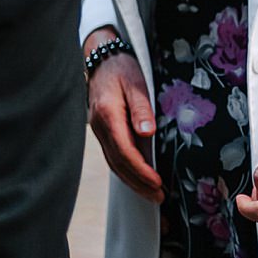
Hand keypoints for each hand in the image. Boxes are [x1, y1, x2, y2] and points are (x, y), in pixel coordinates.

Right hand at [84, 27, 162, 203]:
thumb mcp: (136, 83)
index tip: (158, 183)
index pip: (124, 151)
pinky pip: (112, 155)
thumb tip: (147, 132)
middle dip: (138, 183)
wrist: (101, 59)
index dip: (141, 170)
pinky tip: (138, 178)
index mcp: (108, 115)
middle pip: (117, 163)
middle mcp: (99, 126)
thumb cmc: (121, 69)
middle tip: (159, 197)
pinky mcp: (102, 131)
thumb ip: (141, 108)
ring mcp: (98, 130)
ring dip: (132, 181)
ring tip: (152, 194)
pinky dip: (125, 170)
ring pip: (113, 162)